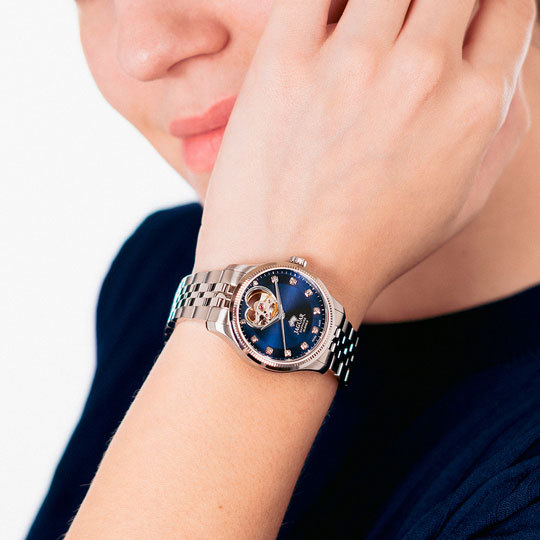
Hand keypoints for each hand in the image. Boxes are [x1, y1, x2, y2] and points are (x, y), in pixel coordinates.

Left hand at [194, 0, 535, 324]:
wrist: (295, 273)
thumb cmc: (378, 243)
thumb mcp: (465, 199)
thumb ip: (500, 122)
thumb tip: (502, 58)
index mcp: (475, 105)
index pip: (510, 3)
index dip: (489, 1)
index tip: (465, 11)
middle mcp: (422, 72)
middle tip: (413, 26)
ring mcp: (351, 62)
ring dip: (385, 2)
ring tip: (371, 31)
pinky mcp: (285, 63)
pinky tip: (329, 18)